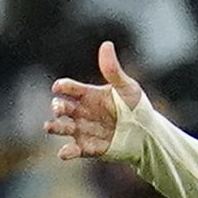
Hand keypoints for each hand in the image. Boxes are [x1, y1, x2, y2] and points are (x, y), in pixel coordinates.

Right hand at [46, 42, 143, 160]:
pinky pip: (74, 150)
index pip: (69, 88)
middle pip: (62, 107)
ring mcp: (84, 129)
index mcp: (88, 94)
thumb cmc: (136, 107)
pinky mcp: (90, 147)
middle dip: (57, 107)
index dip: (62, 86)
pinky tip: (64, 153)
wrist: (148, 134)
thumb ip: (113, 70)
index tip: (59, 87)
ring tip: (49, 127)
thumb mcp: (127, 87)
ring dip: (54, 127)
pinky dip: (67, 152)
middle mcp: (82, 111)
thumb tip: (106, 44)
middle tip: (60, 108)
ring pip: (62, 128)